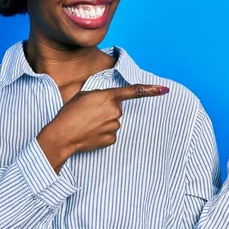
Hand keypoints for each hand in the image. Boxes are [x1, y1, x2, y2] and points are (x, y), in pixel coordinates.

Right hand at [37, 84, 168, 172]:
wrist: (62, 135)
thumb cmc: (69, 113)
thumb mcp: (83, 95)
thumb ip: (100, 95)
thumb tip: (108, 102)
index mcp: (108, 96)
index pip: (134, 91)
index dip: (151, 90)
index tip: (165, 90)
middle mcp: (115, 111)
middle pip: (116, 108)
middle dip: (105, 109)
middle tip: (88, 113)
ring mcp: (114, 126)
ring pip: (113, 121)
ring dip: (103, 121)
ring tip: (86, 123)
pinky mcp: (112, 139)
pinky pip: (110, 133)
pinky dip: (102, 133)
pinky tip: (90, 133)